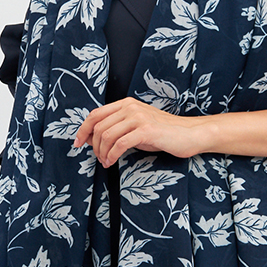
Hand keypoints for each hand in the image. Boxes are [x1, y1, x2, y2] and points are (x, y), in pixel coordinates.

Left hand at [73, 97, 207, 166]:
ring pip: (106, 135)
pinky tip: (112, 162)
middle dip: (93, 145)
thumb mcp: (136, 127)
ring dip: (102, 152)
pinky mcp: (146, 130)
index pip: (95, 114)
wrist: (189, 134)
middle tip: (98, 158)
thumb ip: (118, 129)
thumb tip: (93, 139)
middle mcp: (130, 107)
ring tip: (106, 162)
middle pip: (98, 126)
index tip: (77, 143)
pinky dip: (112, 155)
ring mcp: (138, 117)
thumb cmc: (163, 134)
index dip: (83, 129)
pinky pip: (119, 144)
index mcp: (126, 103)